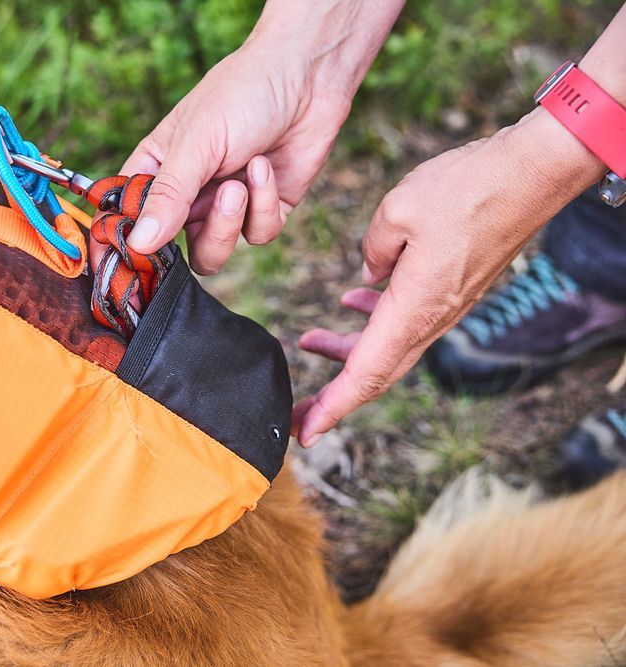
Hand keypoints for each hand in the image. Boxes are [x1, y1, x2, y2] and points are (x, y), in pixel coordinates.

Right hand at [91, 1, 405, 275]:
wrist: (306, 76)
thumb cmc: (241, 94)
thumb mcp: (196, 144)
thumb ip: (168, 197)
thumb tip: (139, 243)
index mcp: (157, 171)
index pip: (130, 219)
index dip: (135, 239)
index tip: (141, 248)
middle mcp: (188, 194)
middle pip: (175, 250)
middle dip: (202, 232)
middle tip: (219, 198)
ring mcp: (226, 206)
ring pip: (215, 253)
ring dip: (230, 222)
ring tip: (240, 182)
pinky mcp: (265, 210)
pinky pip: (258, 235)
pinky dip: (263, 204)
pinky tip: (265, 167)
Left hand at [293, 109, 607, 446]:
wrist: (533, 173)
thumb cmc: (468, 187)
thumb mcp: (397, 211)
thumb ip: (372, 251)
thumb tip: (368, 277)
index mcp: (415, 308)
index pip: (366, 373)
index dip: (332, 407)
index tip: (304, 432)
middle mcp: (432, 318)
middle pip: (375, 373)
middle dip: (334, 398)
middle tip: (298, 411)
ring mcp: (446, 306)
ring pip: (388, 345)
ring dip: (348, 351)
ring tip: (308, 342)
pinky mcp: (452, 289)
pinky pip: (405, 318)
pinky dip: (373, 320)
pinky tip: (352, 300)